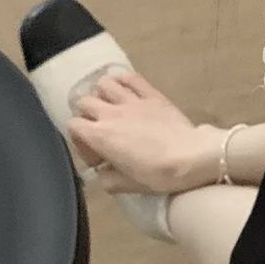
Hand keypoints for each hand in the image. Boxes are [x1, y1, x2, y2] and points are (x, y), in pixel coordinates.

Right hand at [68, 73, 225, 193]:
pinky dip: (124, 79)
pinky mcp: (152, 95)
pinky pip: (131, 78)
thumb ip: (108, 180)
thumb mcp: (128, 185)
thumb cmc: (158, 174)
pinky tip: (126, 88)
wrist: (192, 156)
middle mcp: (111, 114)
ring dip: (103, 93)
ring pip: (104, 84)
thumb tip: (102, 174)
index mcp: (100, 136)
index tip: (98, 155)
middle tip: (102, 131)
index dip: (80, 141)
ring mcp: (132, 101)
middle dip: (87, 116)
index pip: (72, 126)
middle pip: (84, 102)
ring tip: (112, 107)